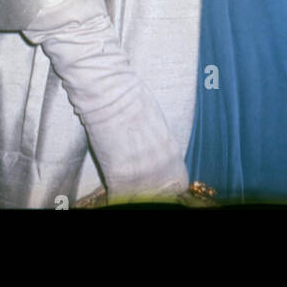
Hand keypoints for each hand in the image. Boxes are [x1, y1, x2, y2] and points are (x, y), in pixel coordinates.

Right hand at [33, 0, 187, 201]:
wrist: (107, 87)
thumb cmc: (129, 95)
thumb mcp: (153, 117)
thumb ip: (157, 141)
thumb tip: (156, 154)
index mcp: (170, 148)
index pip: (179, 183)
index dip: (169, 188)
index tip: (160, 189)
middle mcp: (160, 162)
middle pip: (165, 194)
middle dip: (153, 194)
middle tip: (141, 191)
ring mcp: (142, 169)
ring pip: (145, 198)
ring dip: (136, 197)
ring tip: (126, 191)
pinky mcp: (120, 173)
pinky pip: (122, 199)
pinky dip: (117, 199)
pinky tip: (113, 196)